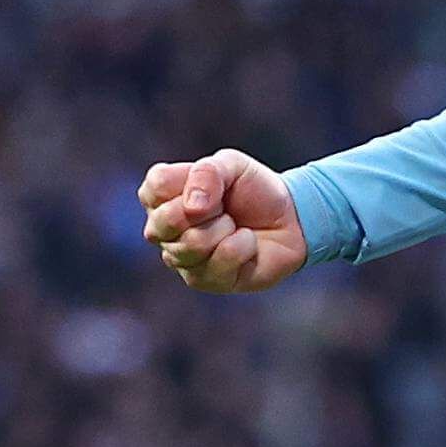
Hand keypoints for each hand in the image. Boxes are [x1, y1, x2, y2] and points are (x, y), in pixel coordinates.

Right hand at [139, 149, 308, 293]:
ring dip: (225, 228)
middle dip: (207, 208)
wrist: (289, 220)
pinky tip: (246, 244)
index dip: (188, 182)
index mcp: (163, 197)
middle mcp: (164, 230)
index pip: (156, 186)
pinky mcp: (201, 281)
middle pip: (165, 221)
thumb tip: (191, 206)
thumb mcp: (233, 165)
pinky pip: (219, 261)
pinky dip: (242, 246)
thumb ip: (207, 172)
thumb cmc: (254, 190)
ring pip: (191, 243)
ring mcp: (180, 258)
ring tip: (235, 225)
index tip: (214, 182)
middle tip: (225, 207)